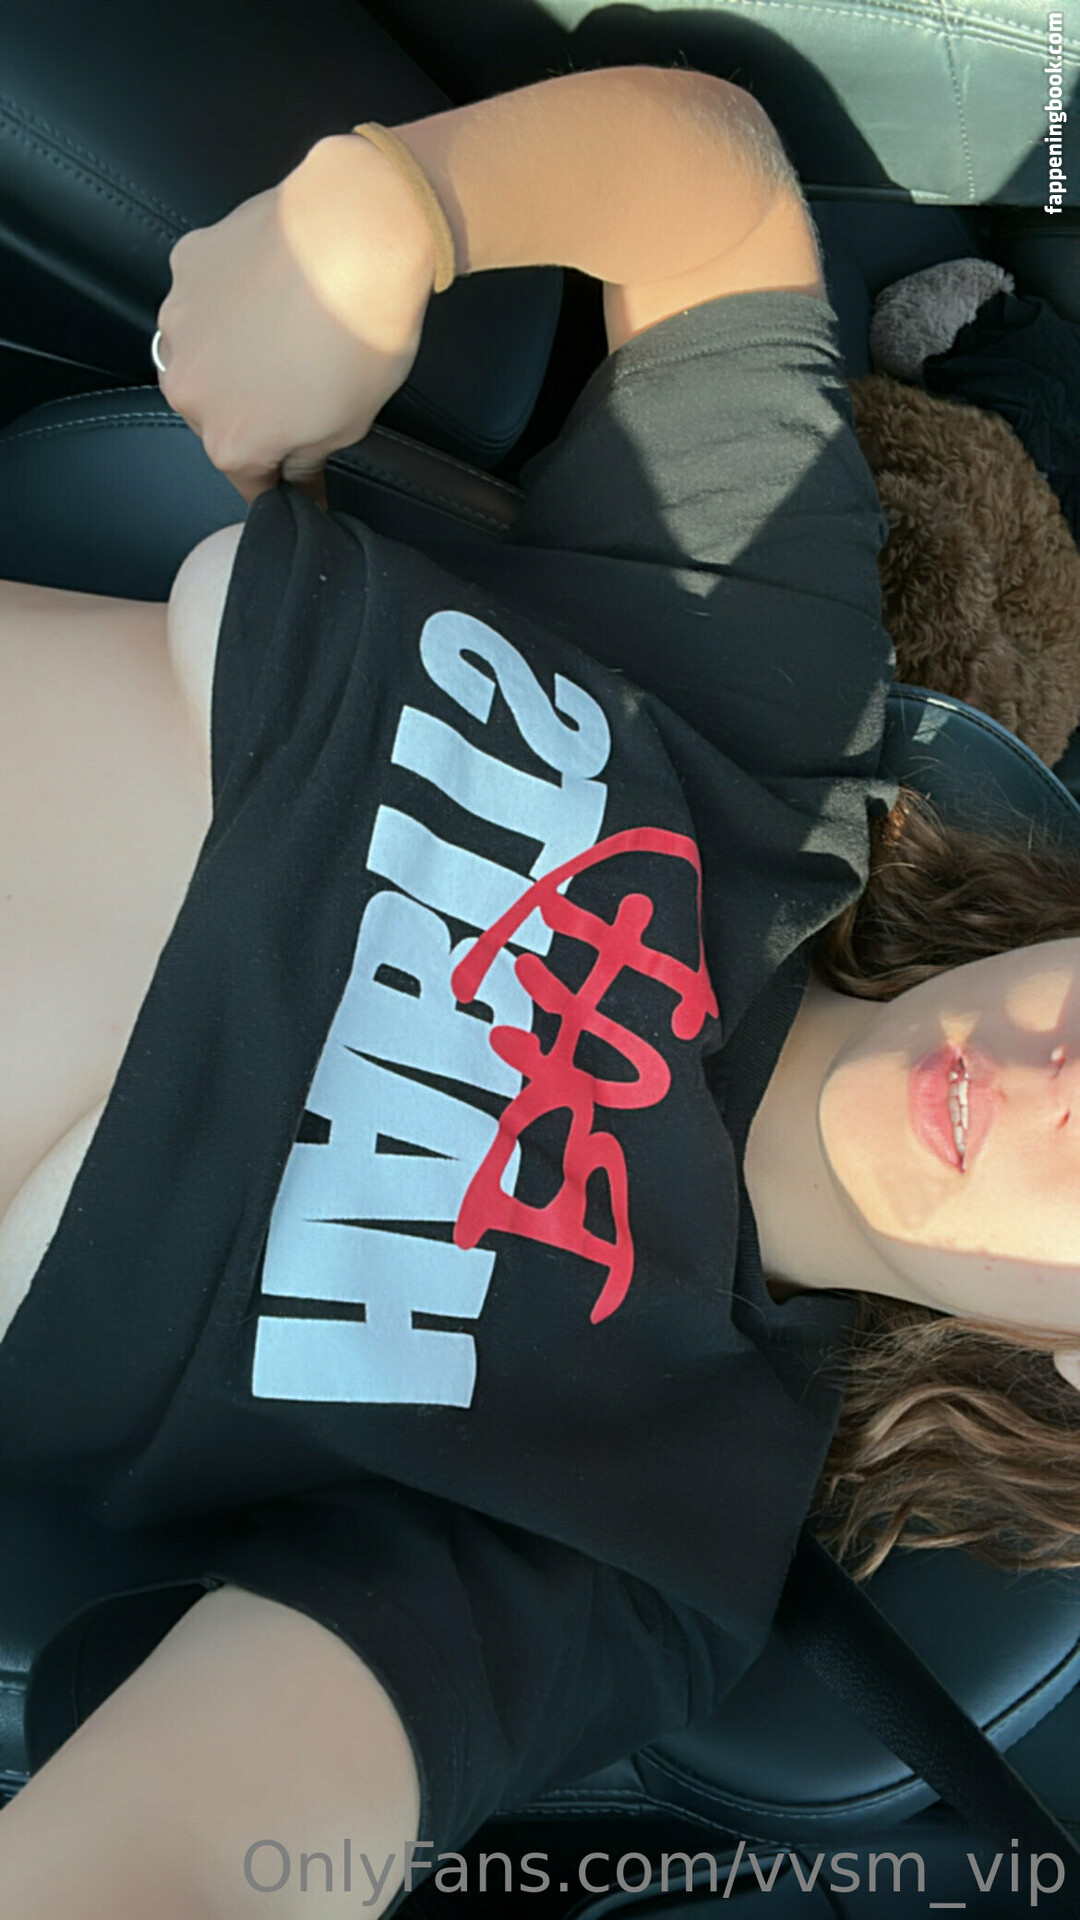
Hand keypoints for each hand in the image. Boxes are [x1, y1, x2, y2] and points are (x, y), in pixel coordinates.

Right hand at [154, 134, 437, 507]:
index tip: (298, 471)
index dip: (279, 477)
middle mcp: (189, 387)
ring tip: (285, 331)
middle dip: (251, 410)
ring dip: (232, 353)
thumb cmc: (361, 332)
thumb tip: (297, 478)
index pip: (250, 481)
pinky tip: (269, 289)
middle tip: (299, 386)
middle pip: (216, 417)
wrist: (357, 236)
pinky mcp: (186, 265)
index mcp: (230, 441)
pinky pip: (203, 297)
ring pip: (201, 355)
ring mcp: (179, 321)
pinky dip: (229, 300)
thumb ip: (306, 460)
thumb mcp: (348, 425)